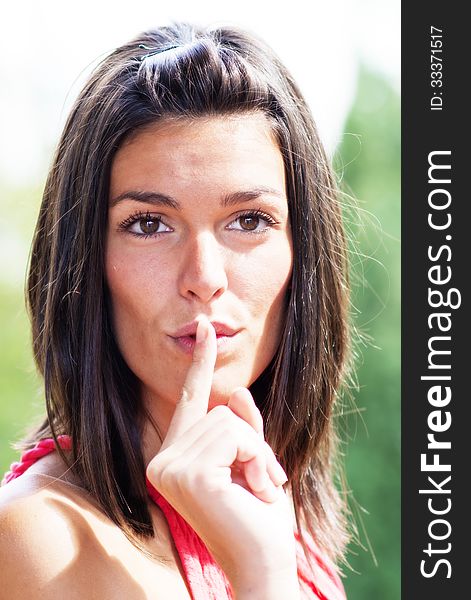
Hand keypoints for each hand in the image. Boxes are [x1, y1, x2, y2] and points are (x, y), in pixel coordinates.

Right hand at [146, 316, 297, 591]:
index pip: (190, 400)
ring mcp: (169, 466)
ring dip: (257, 452)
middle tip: (262, 480)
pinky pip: (234, 434)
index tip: (206, 328)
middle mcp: (162, 460)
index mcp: (174, 456)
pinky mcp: (187, 473)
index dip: (200, 362)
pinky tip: (254, 489)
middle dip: (253, 442)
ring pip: (229, 420)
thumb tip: (236, 391)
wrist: (263, 561)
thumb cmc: (258, 515)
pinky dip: (256, 457)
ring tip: (257, 487)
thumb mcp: (254, 460)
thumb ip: (244, 426)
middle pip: (220, 410)